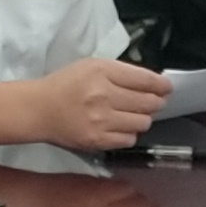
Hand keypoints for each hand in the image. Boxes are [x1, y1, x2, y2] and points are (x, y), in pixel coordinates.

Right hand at [28, 57, 170, 150]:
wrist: (39, 109)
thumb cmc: (65, 85)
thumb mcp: (91, 66)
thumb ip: (120, 72)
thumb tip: (151, 83)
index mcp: (102, 72)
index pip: (144, 79)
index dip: (161, 85)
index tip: (167, 87)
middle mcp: (103, 96)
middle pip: (148, 102)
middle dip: (156, 102)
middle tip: (154, 102)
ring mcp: (101, 120)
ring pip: (142, 122)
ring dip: (143, 119)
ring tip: (132, 114)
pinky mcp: (98, 140)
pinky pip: (129, 139)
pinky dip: (129, 133)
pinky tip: (120, 127)